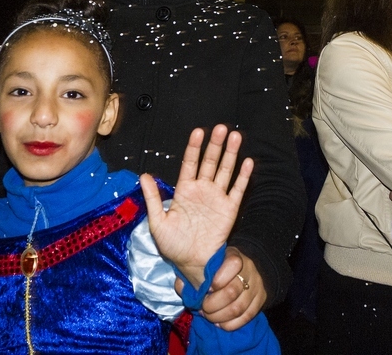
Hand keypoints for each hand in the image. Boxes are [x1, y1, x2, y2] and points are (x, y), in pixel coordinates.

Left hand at [141, 124, 251, 289]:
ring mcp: (217, 197)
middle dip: (215, 145)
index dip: (194, 147)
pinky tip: (247, 162)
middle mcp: (202, 189)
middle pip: (210, 162)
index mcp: (184, 190)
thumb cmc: (173, 244)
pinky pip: (237, 190)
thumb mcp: (157, 222)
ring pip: (225, 171)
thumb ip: (153, 198)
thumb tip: (144, 175)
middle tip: (221, 129)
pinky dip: (243, 176)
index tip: (198, 132)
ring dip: (231, 154)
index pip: (190, 163)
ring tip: (236, 137)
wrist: (191, 263)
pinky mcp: (229, 209)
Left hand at [200, 247, 265, 330]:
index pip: (233, 264)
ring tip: (209, 316)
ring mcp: (257, 285)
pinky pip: (246, 317)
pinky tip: (220, 323)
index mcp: (234, 256)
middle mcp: (249, 270)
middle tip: (203, 308)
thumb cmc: (218, 268)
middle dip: (213, 304)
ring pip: (238, 308)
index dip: (218, 279)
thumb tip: (181, 286)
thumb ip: (193, 273)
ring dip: (219, 316)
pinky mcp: (261, 299)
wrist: (243, 270)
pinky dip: (230, 324)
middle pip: (232, 291)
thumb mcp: (207, 264)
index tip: (206, 288)